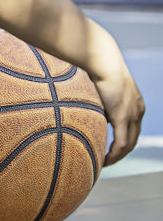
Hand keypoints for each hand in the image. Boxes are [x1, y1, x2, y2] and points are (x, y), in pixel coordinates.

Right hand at [88, 46, 144, 166]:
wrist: (101, 57)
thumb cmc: (96, 64)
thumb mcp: (101, 84)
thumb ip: (99, 96)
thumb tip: (81, 97)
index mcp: (136, 102)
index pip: (133, 128)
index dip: (123, 139)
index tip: (111, 147)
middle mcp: (138, 109)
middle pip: (134, 138)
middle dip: (121, 152)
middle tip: (108, 159)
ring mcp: (132, 114)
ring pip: (129, 145)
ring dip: (118, 156)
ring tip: (104, 163)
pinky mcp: (123, 117)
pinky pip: (122, 144)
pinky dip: (114, 155)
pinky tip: (105, 161)